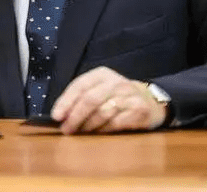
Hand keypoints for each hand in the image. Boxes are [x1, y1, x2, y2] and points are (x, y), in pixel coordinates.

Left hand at [50, 66, 166, 133]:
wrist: (150, 101)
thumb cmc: (116, 96)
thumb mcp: (99, 89)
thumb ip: (80, 98)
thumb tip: (59, 115)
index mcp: (101, 74)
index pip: (79, 85)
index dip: (66, 101)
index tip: (56, 116)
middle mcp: (116, 82)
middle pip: (90, 99)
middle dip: (75, 116)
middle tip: (67, 129)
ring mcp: (129, 96)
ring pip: (103, 112)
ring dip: (88, 125)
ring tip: (81, 132)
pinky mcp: (139, 110)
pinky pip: (117, 123)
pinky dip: (104, 130)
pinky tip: (98, 133)